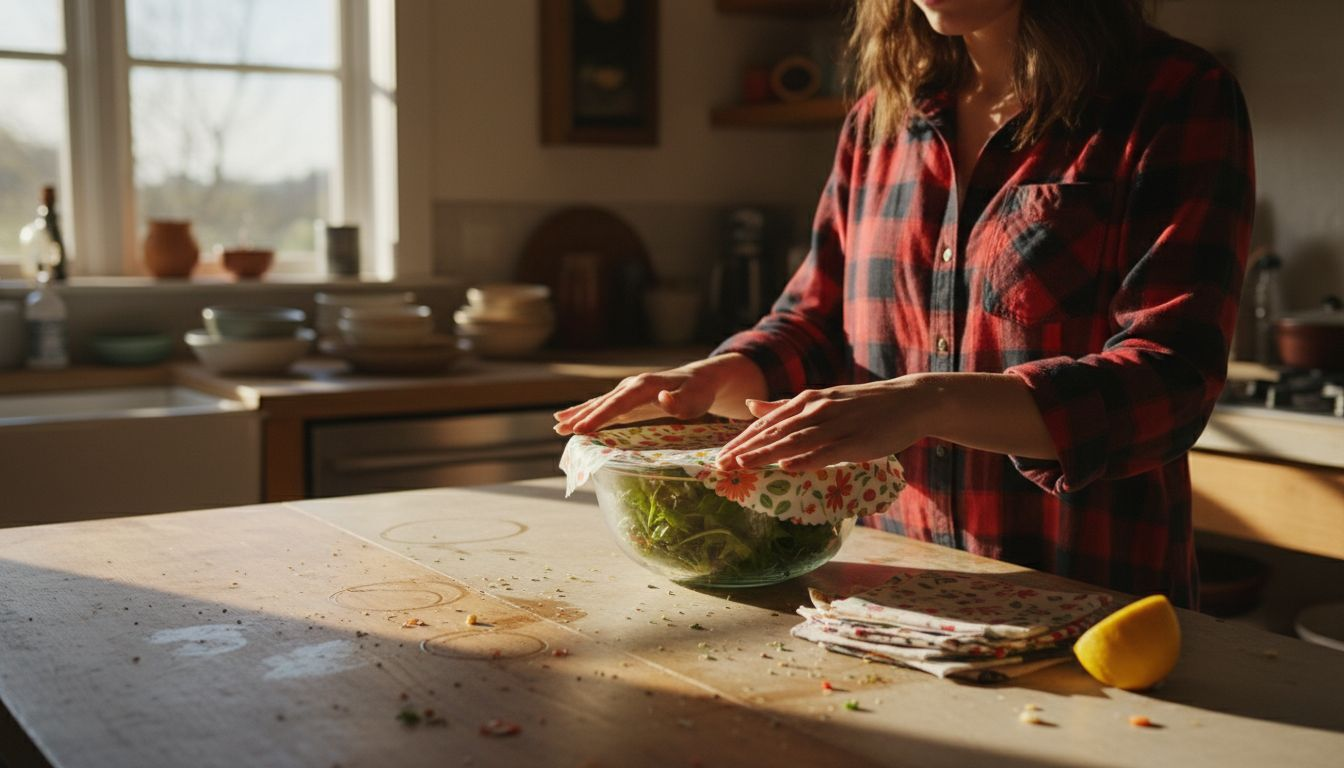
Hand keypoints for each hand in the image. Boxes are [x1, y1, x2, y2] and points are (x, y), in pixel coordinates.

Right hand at [553, 354, 764, 434]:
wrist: (701, 379)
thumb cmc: (699, 392)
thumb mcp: (695, 400)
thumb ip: (679, 401)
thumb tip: (661, 398)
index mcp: (644, 386)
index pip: (618, 403)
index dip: (599, 416)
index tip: (582, 429)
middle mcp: (631, 386)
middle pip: (602, 402)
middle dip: (581, 416)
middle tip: (560, 429)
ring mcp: (627, 391)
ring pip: (599, 403)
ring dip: (579, 413)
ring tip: (558, 425)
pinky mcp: (628, 399)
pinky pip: (604, 406)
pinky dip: (587, 412)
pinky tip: (572, 419)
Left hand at [715, 378, 936, 471]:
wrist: (908, 401)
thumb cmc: (862, 405)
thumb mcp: (820, 400)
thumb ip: (784, 406)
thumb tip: (749, 406)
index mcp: (806, 400)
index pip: (767, 423)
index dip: (742, 440)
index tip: (719, 456)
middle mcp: (817, 410)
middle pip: (775, 432)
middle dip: (746, 449)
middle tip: (720, 465)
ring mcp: (836, 425)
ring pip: (795, 441)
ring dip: (767, 454)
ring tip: (742, 466)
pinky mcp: (856, 441)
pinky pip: (827, 452)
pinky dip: (806, 459)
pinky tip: (787, 466)